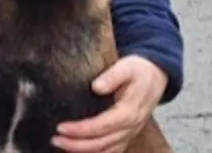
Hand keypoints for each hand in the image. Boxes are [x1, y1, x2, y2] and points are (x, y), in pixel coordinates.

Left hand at [50, 55, 167, 152]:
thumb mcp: (127, 66)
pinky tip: (79, 151)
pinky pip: (112, 150)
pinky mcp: (127, 134)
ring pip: (107, 150)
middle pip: (102, 143)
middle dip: (76, 144)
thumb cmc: (138, 71)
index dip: (81, 130)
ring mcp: (130, 133)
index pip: (102, 126)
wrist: (156, 76)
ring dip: (83, 151)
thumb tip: (96, 87)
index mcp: (129, 111)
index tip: (61, 127)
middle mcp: (131, 127)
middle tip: (55, 139)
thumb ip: (112, 76)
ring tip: (62, 145)